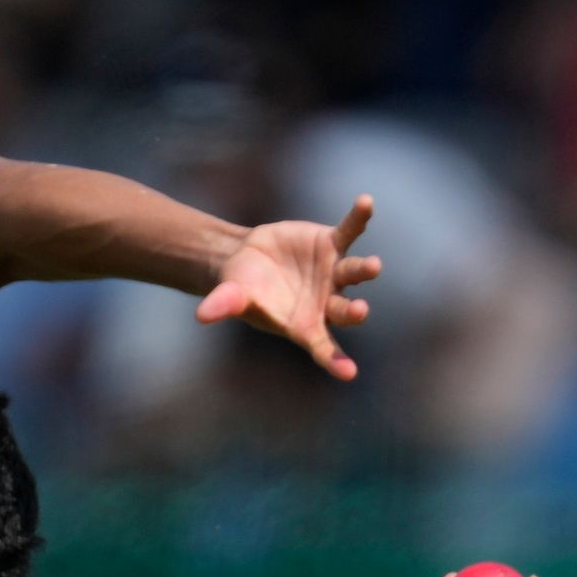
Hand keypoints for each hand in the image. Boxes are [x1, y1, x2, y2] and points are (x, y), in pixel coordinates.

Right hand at [195, 196, 382, 380]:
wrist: (248, 257)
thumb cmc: (241, 288)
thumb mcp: (231, 297)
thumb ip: (224, 305)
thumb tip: (202, 315)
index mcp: (304, 325)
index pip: (322, 348)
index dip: (335, 361)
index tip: (349, 373)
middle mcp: (326, 302)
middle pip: (343, 310)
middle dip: (352, 311)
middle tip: (360, 310)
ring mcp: (334, 273)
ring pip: (354, 272)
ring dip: (364, 269)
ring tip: (374, 266)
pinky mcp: (333, 243)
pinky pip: (350, 230)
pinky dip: (358, 218)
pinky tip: (365, 203)